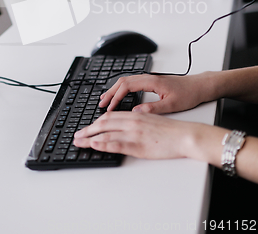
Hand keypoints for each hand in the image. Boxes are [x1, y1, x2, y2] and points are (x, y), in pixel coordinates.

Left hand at [73, 111, 190, 159]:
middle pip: (104, 124)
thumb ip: (136, 122)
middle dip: (87, 130)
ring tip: (79, 142)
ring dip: (89, 138)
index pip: (109, 117)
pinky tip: (94, 145)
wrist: (184, 135)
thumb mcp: (150, 121)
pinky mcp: (138, 145)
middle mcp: (132, 121)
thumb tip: (124, 127)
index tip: (86, 128)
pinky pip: (117, 144)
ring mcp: (134, 133)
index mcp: (135, 115)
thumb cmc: (170, 130)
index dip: (95, 122)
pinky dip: (103, 144)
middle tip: (76, 136)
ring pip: (106, 133)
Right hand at [99, 73, 210, 112]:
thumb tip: (136, 112)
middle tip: (101, 104)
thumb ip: (153, 108)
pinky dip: (121, 89)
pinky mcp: (151, 82)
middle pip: (122, 81)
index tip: (110, 108)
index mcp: (151, 81)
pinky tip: (119, 96)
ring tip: (105, 100)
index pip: (126, 86)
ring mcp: (149, 79)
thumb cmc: (188, 94)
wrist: (199, 86)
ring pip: (126, 81)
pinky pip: (131, 83)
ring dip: (114, 90)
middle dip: (110, 92)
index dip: (116, 97)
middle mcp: (148, 78)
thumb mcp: (172, 105)